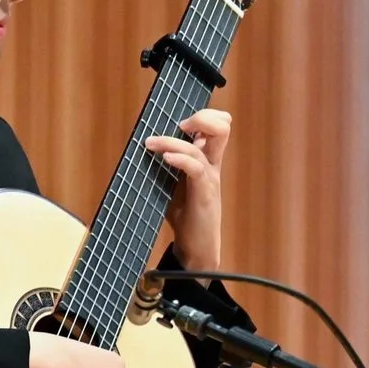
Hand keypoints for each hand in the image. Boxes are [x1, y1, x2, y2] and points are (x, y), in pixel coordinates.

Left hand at [146, 107, 229, 271]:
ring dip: (173, 140)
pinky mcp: (205, 194)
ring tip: (151, 143)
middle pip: (222, 128)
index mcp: (208, 160)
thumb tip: (147, 145)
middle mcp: (213, 165)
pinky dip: (179, 158)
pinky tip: (165, 158)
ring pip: (203, 146)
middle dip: (202, 117)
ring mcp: (211, 178)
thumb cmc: (184, 216)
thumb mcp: (175, 184)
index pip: (219, 126)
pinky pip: (196, 168)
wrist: (196, 250)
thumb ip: (170, 165)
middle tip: (180, 125)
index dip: (204, 117)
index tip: (180, 123)